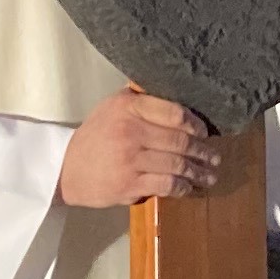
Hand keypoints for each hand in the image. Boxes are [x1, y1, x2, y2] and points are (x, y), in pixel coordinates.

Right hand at [61, 89, 219, 205]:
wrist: (65, 169)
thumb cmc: (95, 136)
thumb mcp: (112, 107)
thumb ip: (141, 99)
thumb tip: (177, 90)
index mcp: (128, 107)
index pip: (174, 113)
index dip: (195, 124)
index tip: (204, 132)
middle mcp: (130, 131)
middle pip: (180, 140)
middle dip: (203, 151)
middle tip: (214, 156)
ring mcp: (130, 159)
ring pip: (176, 164)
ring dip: (198, 172)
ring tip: (210, 175)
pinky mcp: (128, 184)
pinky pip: (166, 185)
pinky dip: (182, 187)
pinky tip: (189, 187)